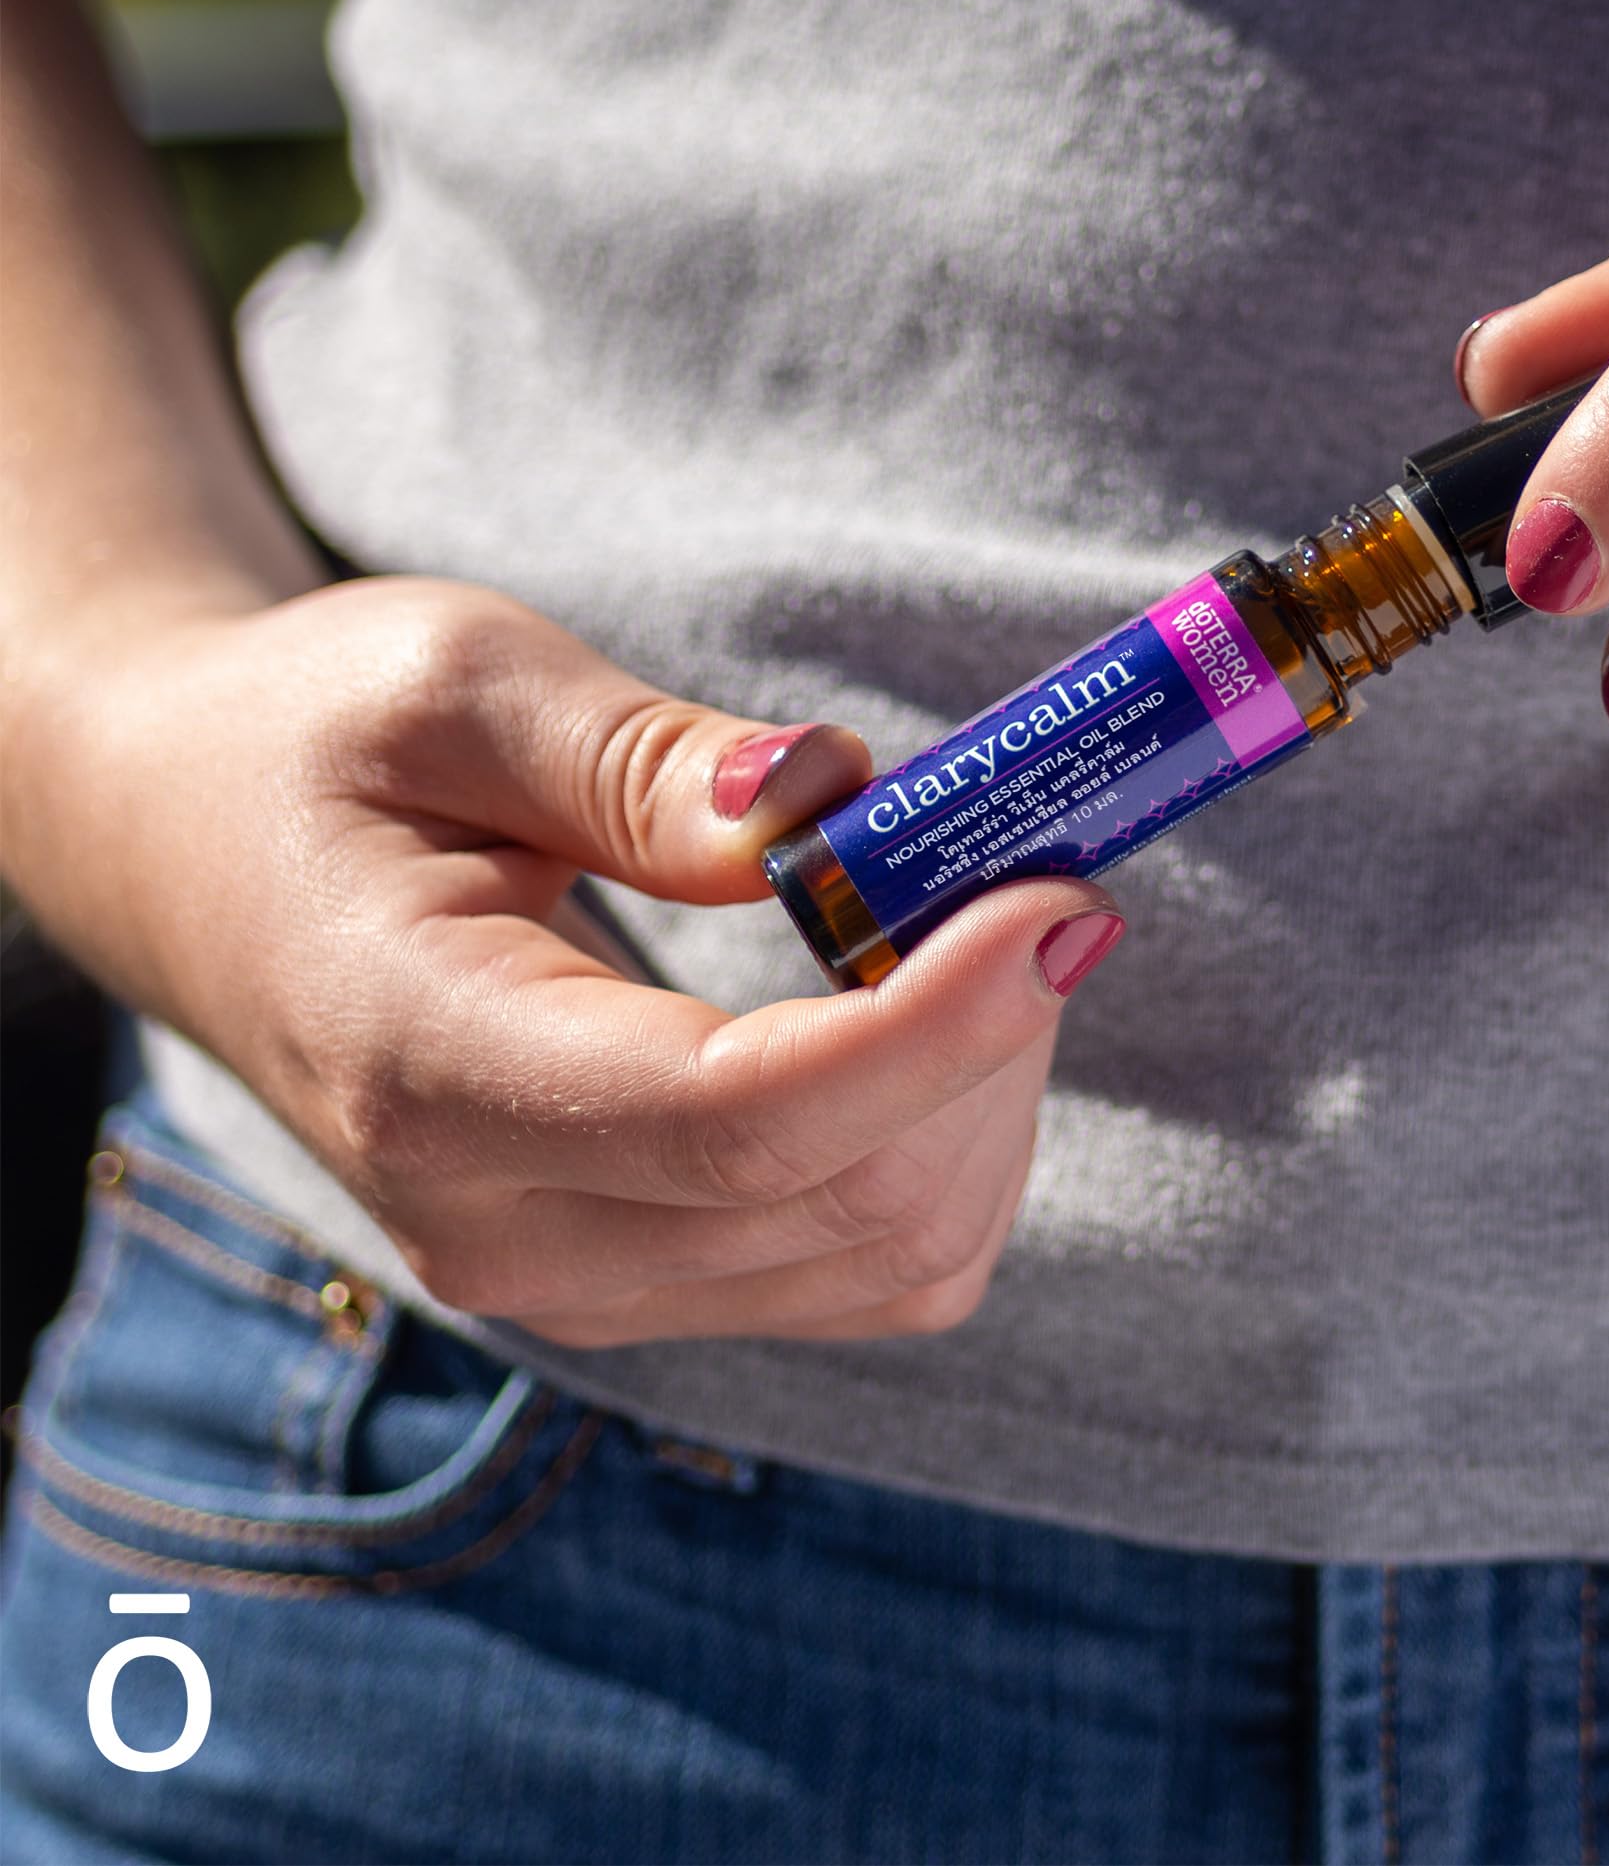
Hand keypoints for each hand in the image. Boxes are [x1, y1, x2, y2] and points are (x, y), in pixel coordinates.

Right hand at [1, 578, 1124, 1343]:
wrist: (196, 860)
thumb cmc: (312, 745)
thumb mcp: (450, 681)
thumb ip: (637, 755)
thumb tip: (825, 800)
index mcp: (428, 1063)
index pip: (738, 1121)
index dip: (935, 1025)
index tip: (1059, 900)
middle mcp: (498, 1223)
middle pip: (846, 1200)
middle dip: (994, 1038)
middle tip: (1033, 866)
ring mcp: (569, 1279)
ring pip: (889, 1258)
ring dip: (990, 1095)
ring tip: (974, 928)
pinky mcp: (636, 1279)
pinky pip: (869, 1269)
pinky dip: (952, 1148)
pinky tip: (935, 1019)